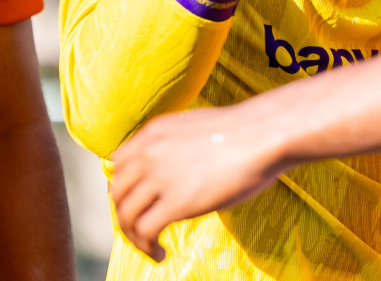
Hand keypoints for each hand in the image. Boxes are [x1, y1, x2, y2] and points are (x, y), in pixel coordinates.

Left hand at [111, 105, 284, 261]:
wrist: (262, 134)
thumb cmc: (242, 130)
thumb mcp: (195, 126)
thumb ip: (176, 144)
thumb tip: (178, 163)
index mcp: (153, 133)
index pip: (118, 165)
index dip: (123, 188)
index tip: (136, 203)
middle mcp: (149, 153)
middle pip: (118, 192)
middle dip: (126, 215)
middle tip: (142, 228)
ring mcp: (160, 178)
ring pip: (126, 215)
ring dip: (134, 237)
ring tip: (151, 247)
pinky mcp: (177, 203)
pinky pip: (145, 232)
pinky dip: (147, 248)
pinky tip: (161, 253)